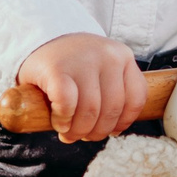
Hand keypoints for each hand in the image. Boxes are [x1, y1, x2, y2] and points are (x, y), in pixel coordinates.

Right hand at [14, 34, 146, 141]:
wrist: (40, 40)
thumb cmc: (73, 64)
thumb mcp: (103, 70)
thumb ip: (114, 93)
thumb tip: (115, 130)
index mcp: (123, 56)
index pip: (136, 98)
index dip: (123, 122)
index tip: (111, 131)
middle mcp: (108, 56)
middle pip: (112, 109)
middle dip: (97, 132)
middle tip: (84, 136)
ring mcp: (82, 60)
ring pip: (91, 110)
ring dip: (79, 130)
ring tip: (69, 133)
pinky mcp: (56, 68)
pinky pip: (67, 104)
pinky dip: (64, 119)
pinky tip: (59, 122)